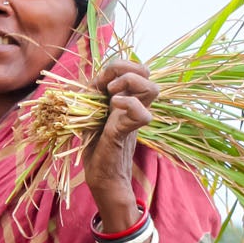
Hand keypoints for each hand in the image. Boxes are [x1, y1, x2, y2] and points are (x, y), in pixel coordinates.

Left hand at [85, 59, 156, 218]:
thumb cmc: (94, 146)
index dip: (119, 65)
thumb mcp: (90, 114)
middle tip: (109, 86)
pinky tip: (114, 108)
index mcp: (125, 98)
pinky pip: (142, 114)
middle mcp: (133, 105)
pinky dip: (129, 105)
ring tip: (113, 96)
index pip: (135, 68)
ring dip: (131, 83)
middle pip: (147, 73)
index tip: (101, 80)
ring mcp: (134, 118)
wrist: (101, 177)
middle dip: (127, 69)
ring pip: (152, 88)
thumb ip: (94, 94)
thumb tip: (94, 78)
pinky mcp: (128, 132)